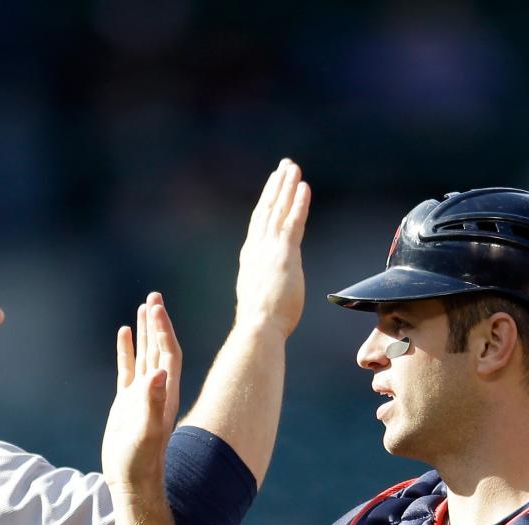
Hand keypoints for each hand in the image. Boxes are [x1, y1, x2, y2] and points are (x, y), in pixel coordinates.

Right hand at [101, 292, 181, 495]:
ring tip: (142, 307)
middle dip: (157, 322)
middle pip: (159, 347)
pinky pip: (127, 369)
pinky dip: (126, 350)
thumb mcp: (147, 432)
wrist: (132, 480)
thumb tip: (156, 373)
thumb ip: (152, 403)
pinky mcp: (125, 402)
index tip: (156, 307)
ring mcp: (140, 394)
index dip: (163, 330)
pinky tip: (123, 333)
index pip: (167, 353)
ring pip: (144, 354)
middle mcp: (156, 389)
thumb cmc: (142, 461)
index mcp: (164, 392)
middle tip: (154, 296)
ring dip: (144, 331)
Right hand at [234, 158, 310, 336]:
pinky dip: (298, 203)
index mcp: (250, 259)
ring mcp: (269, 250)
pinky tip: (304, 187)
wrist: (258, 327)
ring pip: (278, 210)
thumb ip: (266, 286)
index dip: (266, 203)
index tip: (273, 186)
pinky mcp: (284, 253)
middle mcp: (256, 250)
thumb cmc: (261, 323)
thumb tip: (269, 291)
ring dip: (286, 187)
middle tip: (284, 167)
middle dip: (275, 187)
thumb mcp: (261, 298)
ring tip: (293, 168)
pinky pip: (292, 222)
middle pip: (266, 211)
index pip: (259, 225)